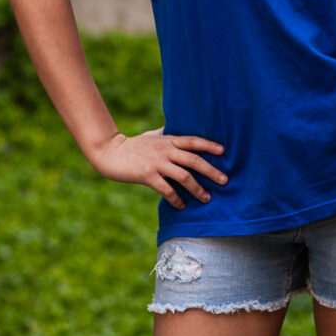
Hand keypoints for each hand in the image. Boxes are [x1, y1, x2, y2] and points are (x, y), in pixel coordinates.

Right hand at [89, 128, 227, 209]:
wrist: (111, 152)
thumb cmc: (133, 145)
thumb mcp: (152, 135)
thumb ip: (166, 134)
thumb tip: (177, 130)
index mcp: (168, 139)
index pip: (193, 141)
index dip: (209, 145)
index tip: (223, 151)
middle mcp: (166, 150)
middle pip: (194, 160)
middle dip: (211, 170)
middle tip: (225, 180)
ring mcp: (157, 163)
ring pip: (183, 176)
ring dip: (197, 189)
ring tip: (207, 198)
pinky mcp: (147, 175)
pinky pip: (167, 190)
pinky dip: (176, 199)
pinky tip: (182, 206)